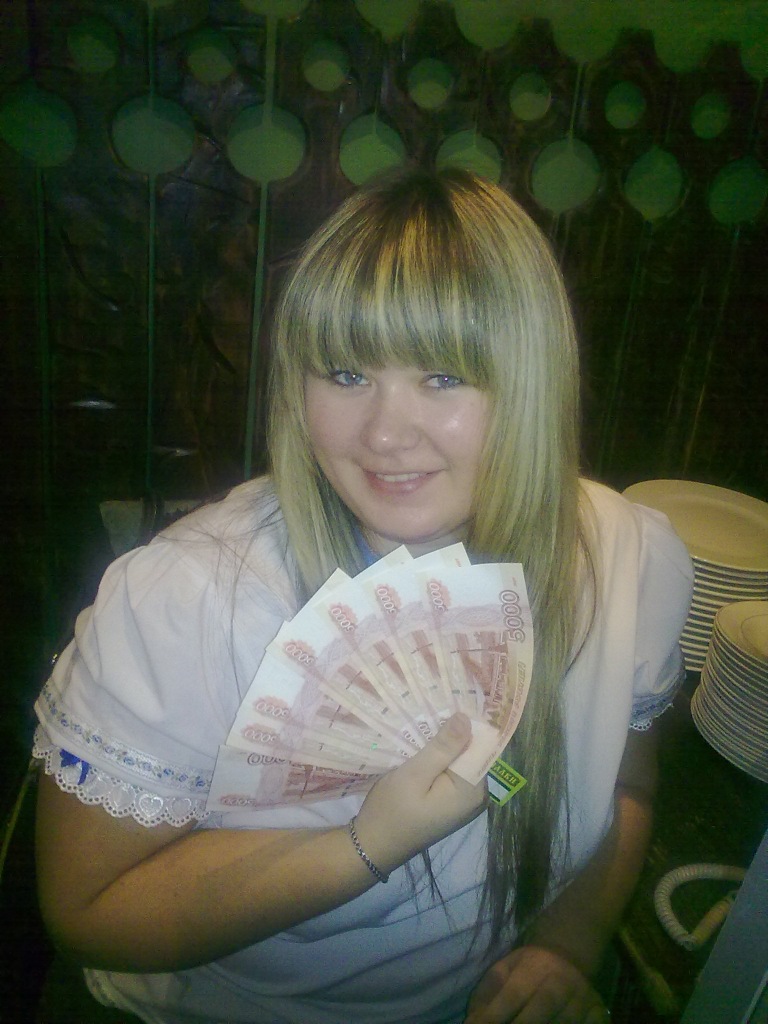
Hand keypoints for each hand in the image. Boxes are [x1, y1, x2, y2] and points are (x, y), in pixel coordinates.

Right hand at [354, 713, 486, 874]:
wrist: (374, 846)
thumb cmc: (391, 811)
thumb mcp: (414, 775)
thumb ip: (442, 748)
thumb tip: (467, 718)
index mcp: (472, 790)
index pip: (480, 744)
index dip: (463, 722)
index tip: (443, 704)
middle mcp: (477, 796)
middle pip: (471, 751)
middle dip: (451, 733)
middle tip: (427, 714)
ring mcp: (466, 801)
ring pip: (460, 760)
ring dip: (442, 746)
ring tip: (421, 728)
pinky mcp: (453, 803)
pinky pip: (452, 772)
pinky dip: (438, 760)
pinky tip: (421, 750)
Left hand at [464, 945, 609, 1023]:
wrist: (569, 956)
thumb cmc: (528, 969)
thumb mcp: (503, 970)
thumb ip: (486, 997)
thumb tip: (472, 1023)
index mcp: (533, 967)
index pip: (512, 994)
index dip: (494, 1016)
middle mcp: (561, 981)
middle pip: (542, 1009)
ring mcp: (584, 999)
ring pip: (564, 1023)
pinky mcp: (600, 1013)